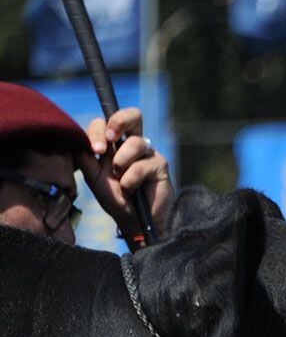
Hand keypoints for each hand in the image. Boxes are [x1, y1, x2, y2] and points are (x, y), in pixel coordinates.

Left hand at [80, 107, 173, 240]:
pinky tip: (130, 190)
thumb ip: (85, 156)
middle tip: (111, 137)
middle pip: (134, 115)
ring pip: (136, 143)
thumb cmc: (115, 198)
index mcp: (116, 144)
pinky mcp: (161, 166)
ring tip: (120, 180)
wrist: (133, 221)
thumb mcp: (93, 176)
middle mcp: (133, 144)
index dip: (99, 130)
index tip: (96, 149)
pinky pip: (142, 165)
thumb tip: (74, 138)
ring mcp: (149, 154)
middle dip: (120, 121)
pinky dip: (131, 180)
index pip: (106, 123)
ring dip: (122, 162)